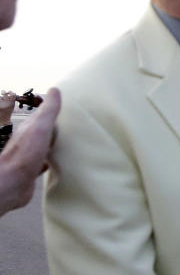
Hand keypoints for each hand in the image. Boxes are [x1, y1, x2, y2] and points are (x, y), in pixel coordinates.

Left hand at [0, 87, 59, 216]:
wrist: (11, 184)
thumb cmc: (25, 154)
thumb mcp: (39, 128)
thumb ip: (48, 111)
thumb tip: (55, 89)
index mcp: (29, 128)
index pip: (42, 116)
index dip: (53, 110)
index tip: (69, 106)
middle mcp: (28, 141)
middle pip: (44, 131)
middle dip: (56, 127)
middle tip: (73, 124)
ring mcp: (30, 156)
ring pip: (44, 146)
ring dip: (54, 144)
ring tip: (70, 141)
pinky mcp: (32, 171)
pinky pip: (44, 163)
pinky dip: (51, 160)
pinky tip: (59, 162)